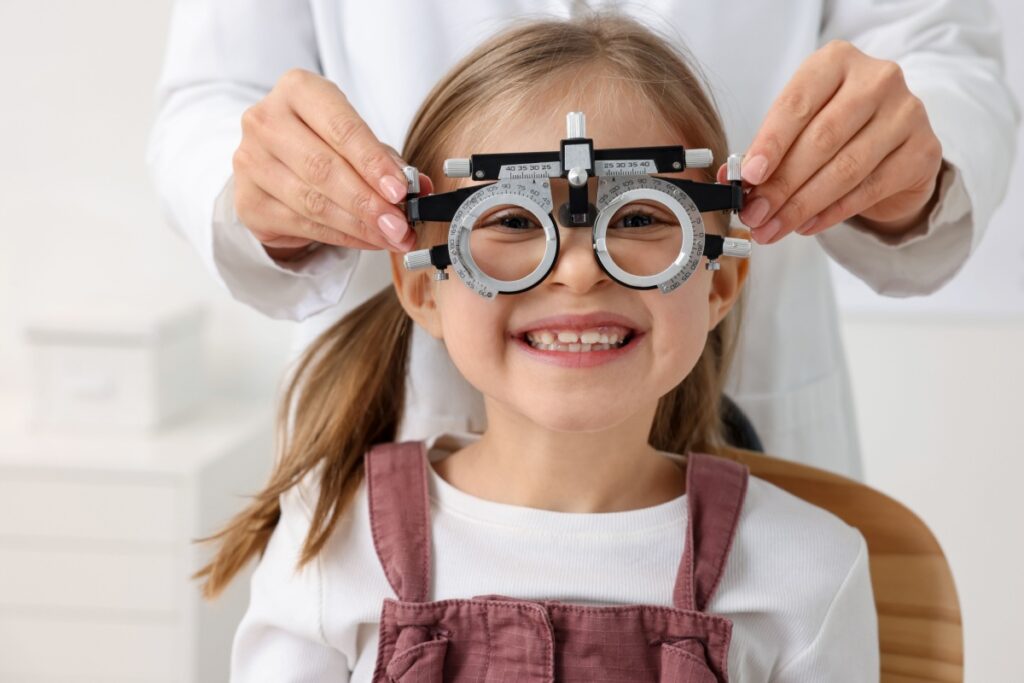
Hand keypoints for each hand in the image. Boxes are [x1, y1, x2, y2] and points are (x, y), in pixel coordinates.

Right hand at [232, 69, 433, 259]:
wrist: (273, 160)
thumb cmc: (321, 140)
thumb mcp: (355, 138)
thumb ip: (386, 159)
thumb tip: (418, 187)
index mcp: (297, 90)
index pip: (340, 128)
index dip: (372, 163)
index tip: (400, 191)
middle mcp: (265, 121)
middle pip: (323, 169)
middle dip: (369, 202)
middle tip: (400, 225)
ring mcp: (250, 162)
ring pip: (313, 202)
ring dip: (359, 226)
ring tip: (392, 237)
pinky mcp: (248, 202)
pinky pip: (303, 225)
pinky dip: (343, 237)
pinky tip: (368, 240)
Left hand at [718, 40, 942, 244]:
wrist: (894, 146)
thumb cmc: (838, 129)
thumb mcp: (799, 127)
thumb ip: (767, 149)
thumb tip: (731, 178)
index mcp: (836, 62)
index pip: (797, 103)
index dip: (770, 143)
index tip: (749, 176)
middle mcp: (877, 80)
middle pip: (821, 140)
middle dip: (781, 184)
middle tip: (755, 213)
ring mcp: (906, 113)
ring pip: (845, 169)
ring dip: (801, 205)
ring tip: (772, 228)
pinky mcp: (922, 151)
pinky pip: (869, 189)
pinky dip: (831, 213)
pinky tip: (806, 226)